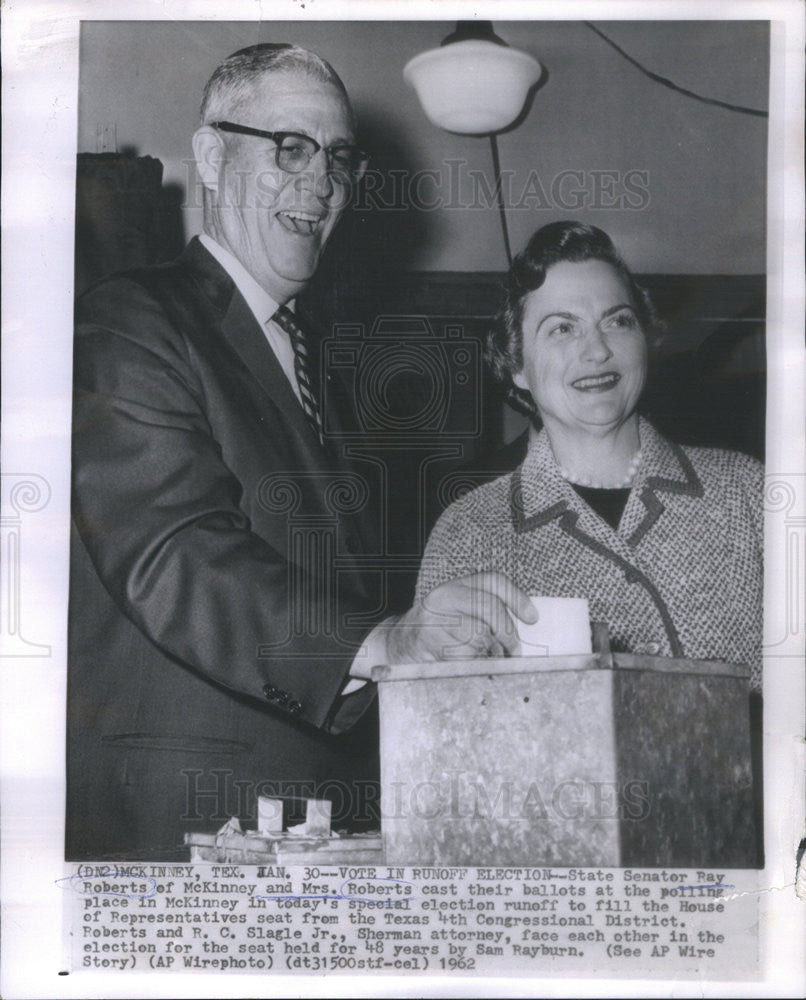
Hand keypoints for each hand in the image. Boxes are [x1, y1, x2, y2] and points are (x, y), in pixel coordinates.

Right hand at [383, 572, 537, 664]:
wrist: (399, 645)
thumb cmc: (440, 631)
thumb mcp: (461, 612)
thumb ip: (487, 613)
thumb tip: (525, 628)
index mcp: (456, 585)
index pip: (492, 581)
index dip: (516, 598)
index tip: (532, 618)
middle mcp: (443, 596)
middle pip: (489, 608)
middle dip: (507, 633)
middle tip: (513, 650)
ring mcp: (434, 618)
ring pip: (479, 635)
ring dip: (490, 653)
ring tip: (486, 659)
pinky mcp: (428, 641)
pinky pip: (464, 656)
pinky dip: (473, 665)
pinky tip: (468, 664)